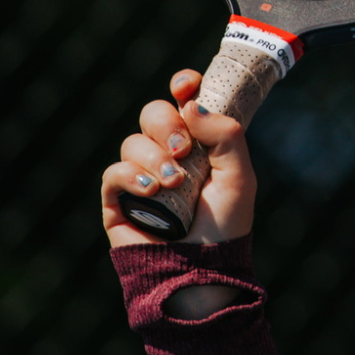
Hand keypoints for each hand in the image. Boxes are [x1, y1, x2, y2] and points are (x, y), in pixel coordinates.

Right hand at [101, 69, 257, 248]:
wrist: (201, 269)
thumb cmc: (225, 225)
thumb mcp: (240, 176)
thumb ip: (226, 135)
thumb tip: (191, 103)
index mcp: (199, 144)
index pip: (184, 102)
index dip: (183, 86)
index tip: (186, 85)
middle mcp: (168, 154)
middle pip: (153, 112)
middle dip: (166, 123)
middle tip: (183, 148)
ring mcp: (141, 175)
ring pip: (133, 141)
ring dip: (154, 158)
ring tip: (173, 184)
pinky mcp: (118, 200)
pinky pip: (114, 171)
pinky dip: (132, 176)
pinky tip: (151, 191)